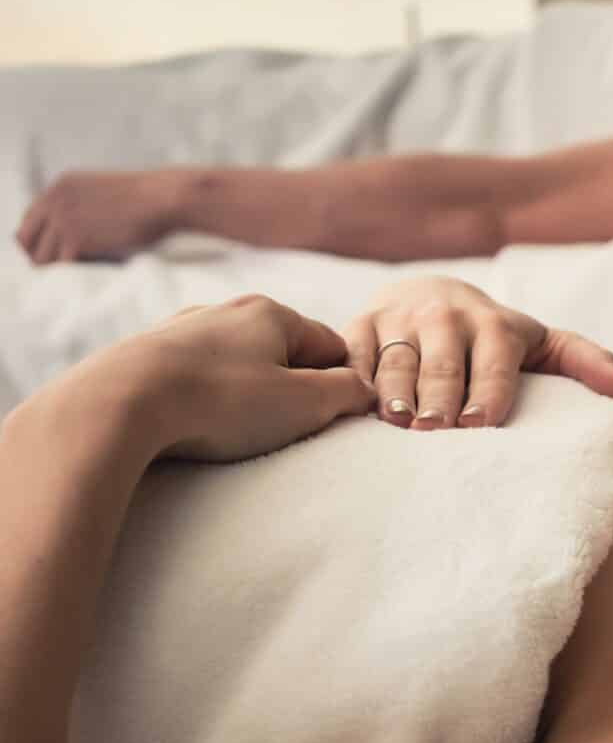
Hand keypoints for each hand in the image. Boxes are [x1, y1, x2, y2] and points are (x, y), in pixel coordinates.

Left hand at [16, 170, 176, 264]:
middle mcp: (54, 201)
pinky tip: (95, 268)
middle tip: (66, 267)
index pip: (30, 219)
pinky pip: (61, 266)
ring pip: (40, 258)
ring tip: (87, 268)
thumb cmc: (148, 201)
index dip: (40, 239)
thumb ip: (83, 208)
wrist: (164, 199)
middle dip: (41, 255)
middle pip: (25, 239)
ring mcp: (62, 220)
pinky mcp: (75, 240)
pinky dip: (76, 273)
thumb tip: (74, 240)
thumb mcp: (105, 194)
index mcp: (61, 186)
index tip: (56, 253)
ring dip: (61, 266)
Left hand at [73, 295, 376, 461]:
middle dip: (291, 389)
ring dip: (246, 395)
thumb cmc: (220, 401)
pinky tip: (196, 423)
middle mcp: (227, 311)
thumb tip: (365, 389)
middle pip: (281, 353)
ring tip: (236, 431)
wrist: (118, 403)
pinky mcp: (147, 355)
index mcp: (272, 313)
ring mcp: (182, 330)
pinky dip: (205, 398)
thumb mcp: (303, 403)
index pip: (330, 345)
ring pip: (235, 364)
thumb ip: (346, 393)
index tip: (335, 416)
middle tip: (286, 430)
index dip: (341, 383)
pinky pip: (195, 377)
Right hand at [341, 275, 612, 428]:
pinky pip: (350, 352)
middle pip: (443, 361)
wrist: (430, 295)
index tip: (484, 423)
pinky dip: (351, 376)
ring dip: (395, 390)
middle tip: (437, 429)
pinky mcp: (359, 326)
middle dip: (440, 394)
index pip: (494, 358)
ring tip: (397, 422)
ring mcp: (399, 320)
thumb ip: (586, 362)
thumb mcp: (543, 344)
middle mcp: (445, 317)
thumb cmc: (496, 339)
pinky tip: (354, 404)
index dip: (489, 389)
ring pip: (396, 358)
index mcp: (494, 324)